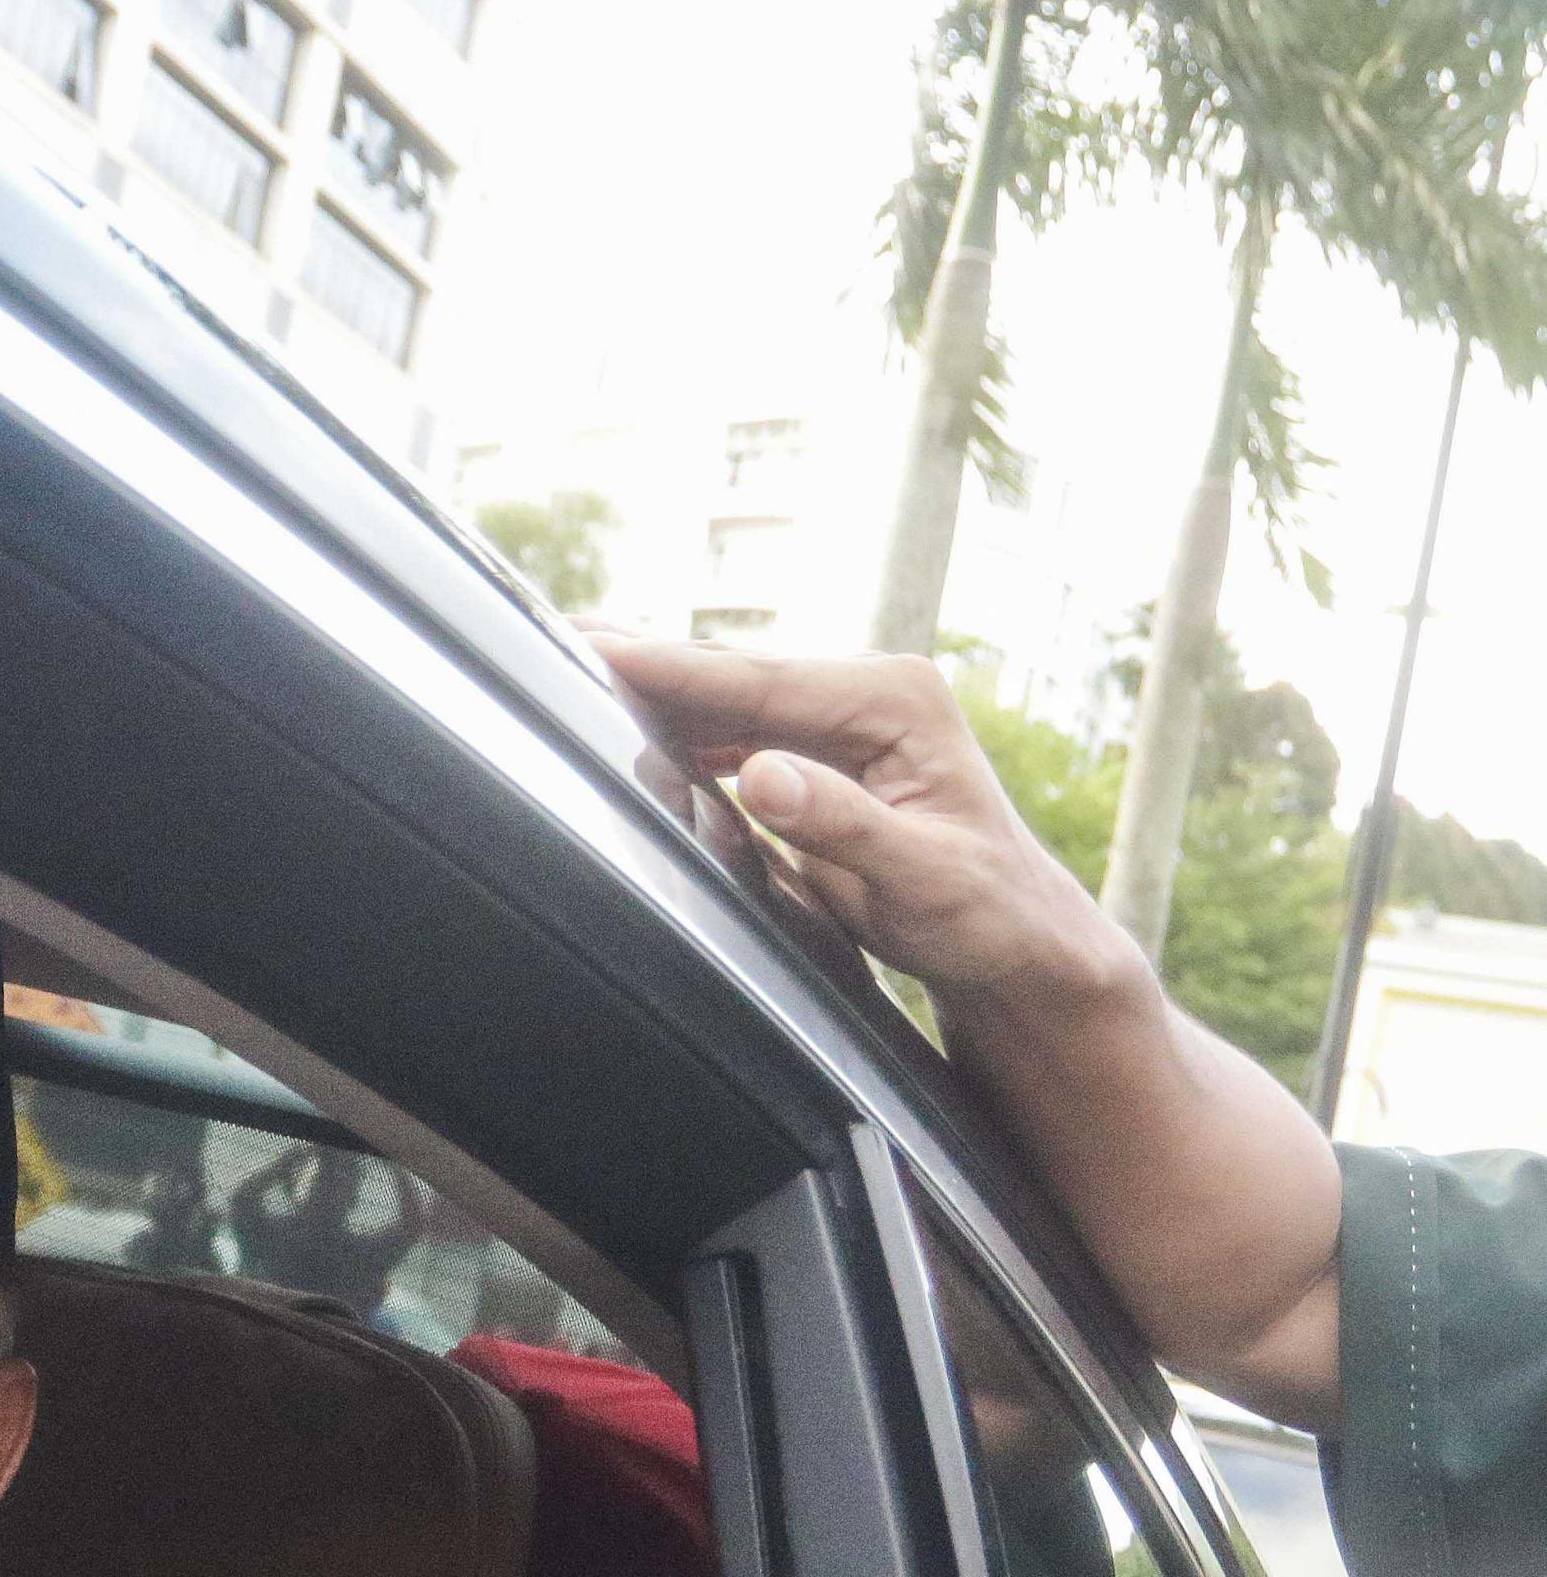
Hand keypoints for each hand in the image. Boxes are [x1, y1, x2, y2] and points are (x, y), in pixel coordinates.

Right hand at [590, 640, 1148, 1018]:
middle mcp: (869, 691)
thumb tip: (760, 774)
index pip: (759, 681)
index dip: (670, 668)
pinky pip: (735, 729)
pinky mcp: (822, 749)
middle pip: (734, 673)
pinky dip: (680, 727)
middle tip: (557, 635)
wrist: (1019, 940)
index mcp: (895, 701)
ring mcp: (844, 717)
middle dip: (646, 660)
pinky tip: (629, 722)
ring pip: (727, 697)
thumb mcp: (920, 879)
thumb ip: (841, 825)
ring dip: (655, 691)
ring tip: (572, 671)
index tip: (594, 648)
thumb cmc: (985, 914)